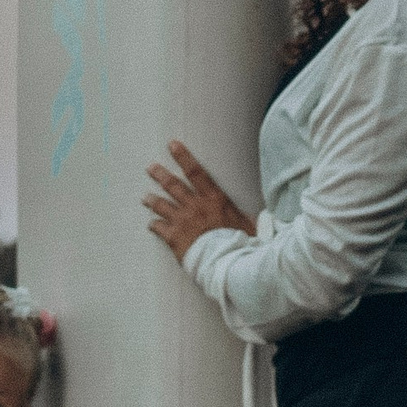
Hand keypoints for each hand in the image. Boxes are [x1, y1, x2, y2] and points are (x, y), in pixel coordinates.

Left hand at [143, 141, 255, 259]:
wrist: (225, 261)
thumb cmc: (240, 243)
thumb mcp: (248, 223)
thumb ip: (246, 216)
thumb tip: (261, 214)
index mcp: (213, 198)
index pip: (196, 172)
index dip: (183, 157)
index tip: (173, 145)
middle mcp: (195, 206)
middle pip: (173, 185)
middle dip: (160, 175)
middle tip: (151, 168)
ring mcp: (182, 220)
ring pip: (162, 205)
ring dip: (153, 200)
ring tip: (145, 197)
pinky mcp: (174, 237)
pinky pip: (159, 228)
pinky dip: (154, 225)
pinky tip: (151, 224)